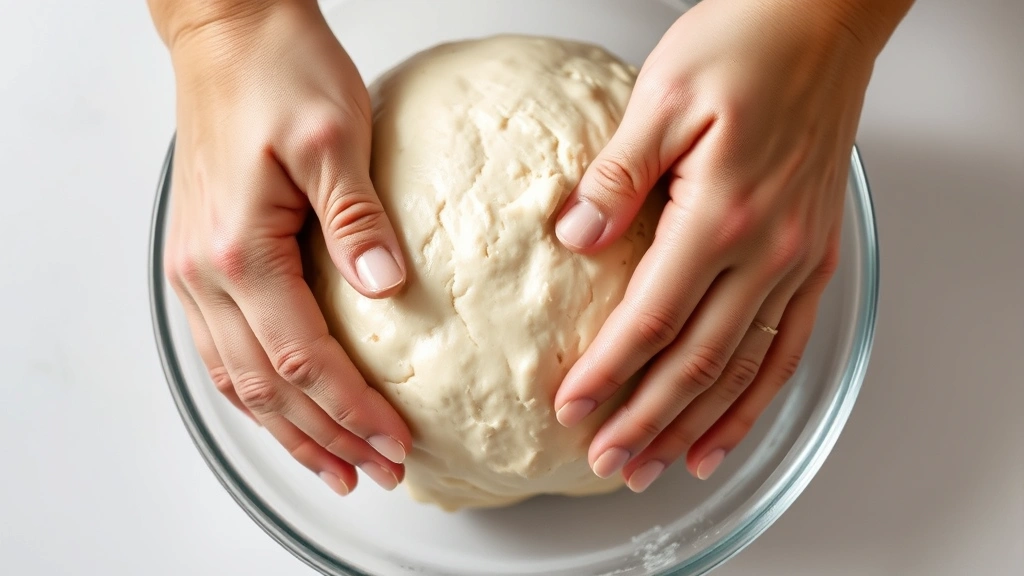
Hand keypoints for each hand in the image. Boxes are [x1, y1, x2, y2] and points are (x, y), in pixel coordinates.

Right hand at [154, 0, 410, 494]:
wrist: (231, 35)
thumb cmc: (279, 72)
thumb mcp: (335, 136)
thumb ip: (357, 220)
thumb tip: (386, 289)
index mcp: (238, 249)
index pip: (303, 359)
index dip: (353, 410)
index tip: (396, 442)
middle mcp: (204, 272)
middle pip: (268, 387)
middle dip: (327, 438)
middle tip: (378, 470)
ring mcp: (195, 270)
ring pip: (238, 381)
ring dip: (288, 430)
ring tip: (334, 464)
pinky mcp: (203, 259)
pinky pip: (222, 351)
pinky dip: (257, 394)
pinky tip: (284, 410)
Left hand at [553, 0, 908, 490]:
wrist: (820, 22)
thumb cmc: (744, 45)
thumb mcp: (662, 94)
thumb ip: (617, 176)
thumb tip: (575, 238)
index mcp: (722, 211)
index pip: (652, 317)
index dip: (608, 372)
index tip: (571, 408)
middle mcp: (771, 247)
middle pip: (700, 361)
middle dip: (648, 419)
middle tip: (608, 461)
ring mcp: (801, 256)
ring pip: (747, 367)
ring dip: (699, 423)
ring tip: (659, 465)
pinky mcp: (816, 255)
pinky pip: (790, 345)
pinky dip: (758, 398)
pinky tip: (729, 429)